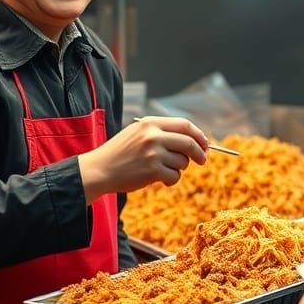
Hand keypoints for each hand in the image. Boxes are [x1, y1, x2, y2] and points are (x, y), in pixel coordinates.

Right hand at [78, 117, 208, 201]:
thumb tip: (192, 140)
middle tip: (202, 160)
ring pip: (183, 162)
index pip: (184, 124)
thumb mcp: (137, 133)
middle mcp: (153, 136)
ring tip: (163, 170)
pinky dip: (171, 180)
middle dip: (200, 153)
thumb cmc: (120, 153)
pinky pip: (175, 176)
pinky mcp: (152, 171)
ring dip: (179, 168)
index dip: (198, 134)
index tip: (204, 143)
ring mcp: (153, 153)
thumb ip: (161, 132)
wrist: (99, 170)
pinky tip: (159, 179)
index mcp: (150, 123)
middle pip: (189, 142)